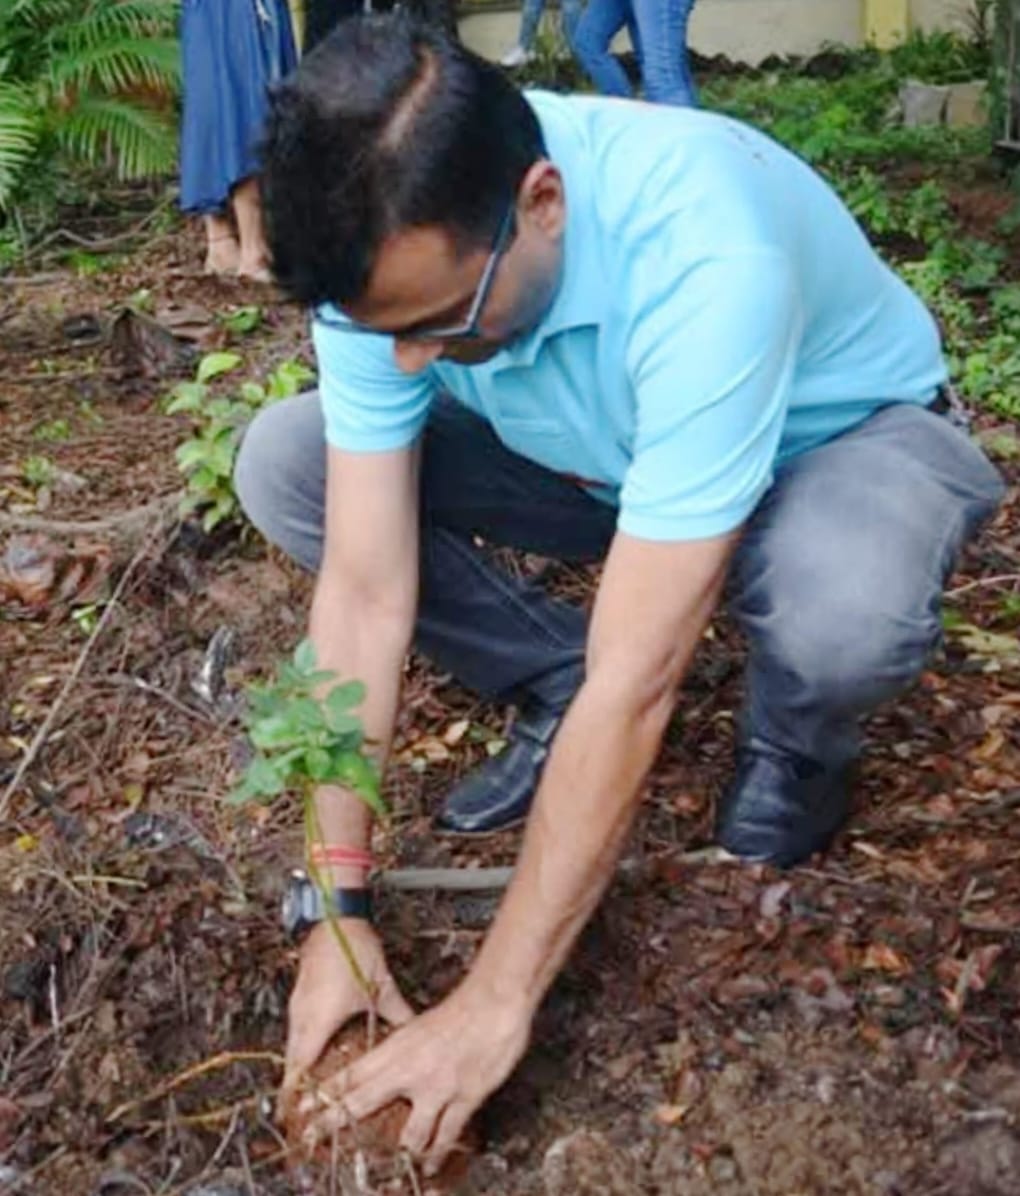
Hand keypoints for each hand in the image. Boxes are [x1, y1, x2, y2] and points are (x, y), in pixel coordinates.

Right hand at [281, 919, 412, 1106]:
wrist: (335, 916)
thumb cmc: (353, 949)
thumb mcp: (381, 987)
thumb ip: (398, 1014)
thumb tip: (415, 1031)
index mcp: (318, 1022)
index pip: (299, 1070)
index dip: (298, 1097)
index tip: (298, 1117)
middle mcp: (302, 1016)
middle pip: (292, 1062)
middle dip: (299, 1088)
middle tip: (306, 1110)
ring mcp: (298, 1003)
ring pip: (294, 1045)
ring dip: (300, 1066)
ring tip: (312, 1086)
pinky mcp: (300, 992)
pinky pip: (297, 1027)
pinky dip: (303, 1044)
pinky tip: (319, 1048)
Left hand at [302, 980, 531, 1175]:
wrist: (493, 1004)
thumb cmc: (461, 1011)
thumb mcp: (421, 1026)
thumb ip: (404, 1050)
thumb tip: (392, 1067)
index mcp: (397, 1047)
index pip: (353, 1073)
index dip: (326, 1092)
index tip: (303, 1107)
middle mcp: (410, 1070)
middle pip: (362, 1102)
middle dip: (336, 1122)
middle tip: (314, 1138)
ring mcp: (436, 1088)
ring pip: (408, 1135)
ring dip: (399, 1153)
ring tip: (388, 1170)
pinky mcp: (462, 1099)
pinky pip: (445, 1136)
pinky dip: (436, 1155)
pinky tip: (429, 1166)